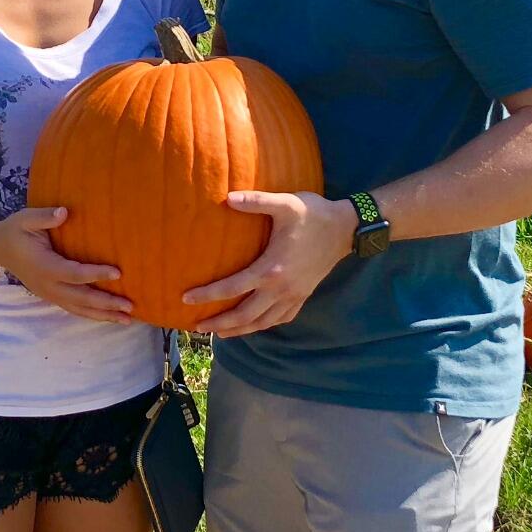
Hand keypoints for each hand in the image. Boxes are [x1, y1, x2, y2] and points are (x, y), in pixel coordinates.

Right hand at [0, 206, 132, 323]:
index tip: (118, 272)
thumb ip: (44, 217)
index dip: (95, 274)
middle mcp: (48, 285)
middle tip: (131, 306)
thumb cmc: (16, 231)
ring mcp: (49, 294)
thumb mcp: (26, 219)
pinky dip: (93, 314)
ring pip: (79, 309)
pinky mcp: (51, 296)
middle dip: (106, 304)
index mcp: (44, 266)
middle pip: (81, 299)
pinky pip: (75, 309)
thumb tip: (64, 212)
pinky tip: (110, 316)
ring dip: (104, 315)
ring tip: (127, 320)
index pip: (73, 273)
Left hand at [180, 192, 355, 337]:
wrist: (345, 229)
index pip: (232, 288)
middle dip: (219, 324)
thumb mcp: (285, 203)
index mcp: (271, 270)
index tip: (186, 299)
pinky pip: (280, 318)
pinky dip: (263, 326)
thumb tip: (227, 198)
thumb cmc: (313, 214)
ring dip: (239, 330)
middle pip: (244, 316)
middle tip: (197, 326)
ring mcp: (294, 296)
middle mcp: (281, 289)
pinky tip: (254, 325)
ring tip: (219, 333)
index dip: (207, 296)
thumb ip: (255, 202)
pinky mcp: (303, 296)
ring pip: (262, 323)